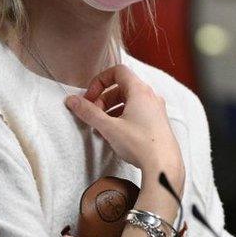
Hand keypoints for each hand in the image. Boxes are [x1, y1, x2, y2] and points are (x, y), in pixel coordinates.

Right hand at [64, 65, 184, 188]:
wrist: (164, 165)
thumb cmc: (140, 143)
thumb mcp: (109, 127)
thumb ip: (88, 112)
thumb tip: (72, 100)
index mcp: (140, 91)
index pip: (118, 71)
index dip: (100, 81)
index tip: (90, 97)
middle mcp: (151, 96)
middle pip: (122, 87)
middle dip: (103, 98)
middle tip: (93, 114)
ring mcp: (156, 109)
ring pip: (129, 101)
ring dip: (112, 109)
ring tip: (101, 126)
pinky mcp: (157, 121)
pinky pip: (137, 112)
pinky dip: (123, 116)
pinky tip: (114, 133)